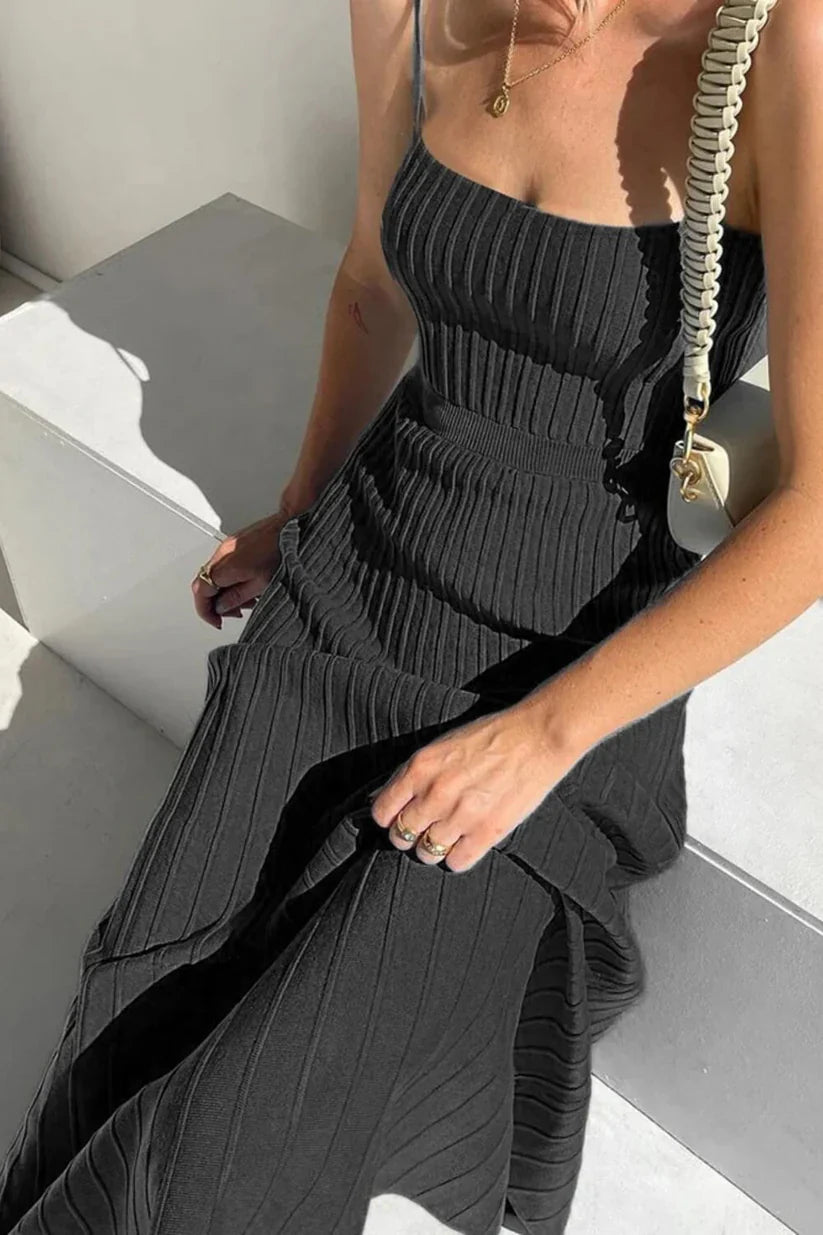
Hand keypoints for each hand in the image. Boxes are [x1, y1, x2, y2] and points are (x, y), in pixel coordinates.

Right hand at [191, 507, 295, 628]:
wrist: (293, 526)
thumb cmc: (283, 551)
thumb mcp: (261, 584)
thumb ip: (237, 597)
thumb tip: (221, 607)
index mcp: (226, 566)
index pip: (200, 591)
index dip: (205, 611)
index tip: (216, 621)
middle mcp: (222, 553)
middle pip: (205, 585)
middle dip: (217, 604)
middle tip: (234, 613)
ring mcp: (227, 546)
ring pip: (215, 576)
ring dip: (226, 592)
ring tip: (247, 600)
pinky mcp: (234, 543)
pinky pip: (224, 566)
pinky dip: (231, 579)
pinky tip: (248, 584)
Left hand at [368, 700, 580, 872]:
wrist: (537, 737)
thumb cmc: (491, 736)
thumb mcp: (442, 746)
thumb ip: (413, 774)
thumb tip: (384, 797)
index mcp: (420, 768)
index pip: (382, 812)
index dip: (388, 817)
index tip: (399, 817)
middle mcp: (435, 794)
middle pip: (400, 836)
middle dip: (408, 834)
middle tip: (424, 827)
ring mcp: (462, 815)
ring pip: (425, 853)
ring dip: (432, 847)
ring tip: (447, 835)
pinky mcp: (488, 832)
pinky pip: (456, 862)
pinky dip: (458, 856)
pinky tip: (466, 841)